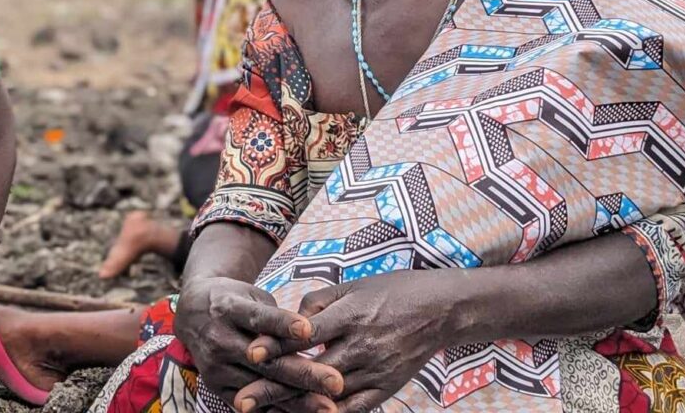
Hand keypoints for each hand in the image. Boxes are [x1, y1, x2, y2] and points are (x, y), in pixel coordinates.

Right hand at [175, 276, 340, 406]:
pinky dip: (279, 410)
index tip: (310, 330)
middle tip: (336, 381)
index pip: (258, 318)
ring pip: (262, 387)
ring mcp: (216, 368)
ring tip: (328, 406)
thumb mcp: (252, 296)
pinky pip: (252, 404)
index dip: (283, 324)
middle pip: (266, 360)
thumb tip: (309, 336)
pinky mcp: (217, 388)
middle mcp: (219, 339)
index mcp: (228, 308)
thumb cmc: (234, 301)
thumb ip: (275, 317)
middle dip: (303, 373)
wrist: (192, 313)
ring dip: (297, 399)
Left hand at [236, 275, 462, 412]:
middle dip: (274, 387)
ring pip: (328, 396)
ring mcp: (375, 371)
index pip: (305, 334)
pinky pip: (354, 409)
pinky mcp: (387, 388)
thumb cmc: (393, 291)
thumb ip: (318, 303)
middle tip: (243, 401)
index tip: (251, 353)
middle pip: (310, 372)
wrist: (441, 310)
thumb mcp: (353, 285)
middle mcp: (362, 346)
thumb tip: (289, 322)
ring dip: (294, 407)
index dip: (277, 344)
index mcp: (351, 315)